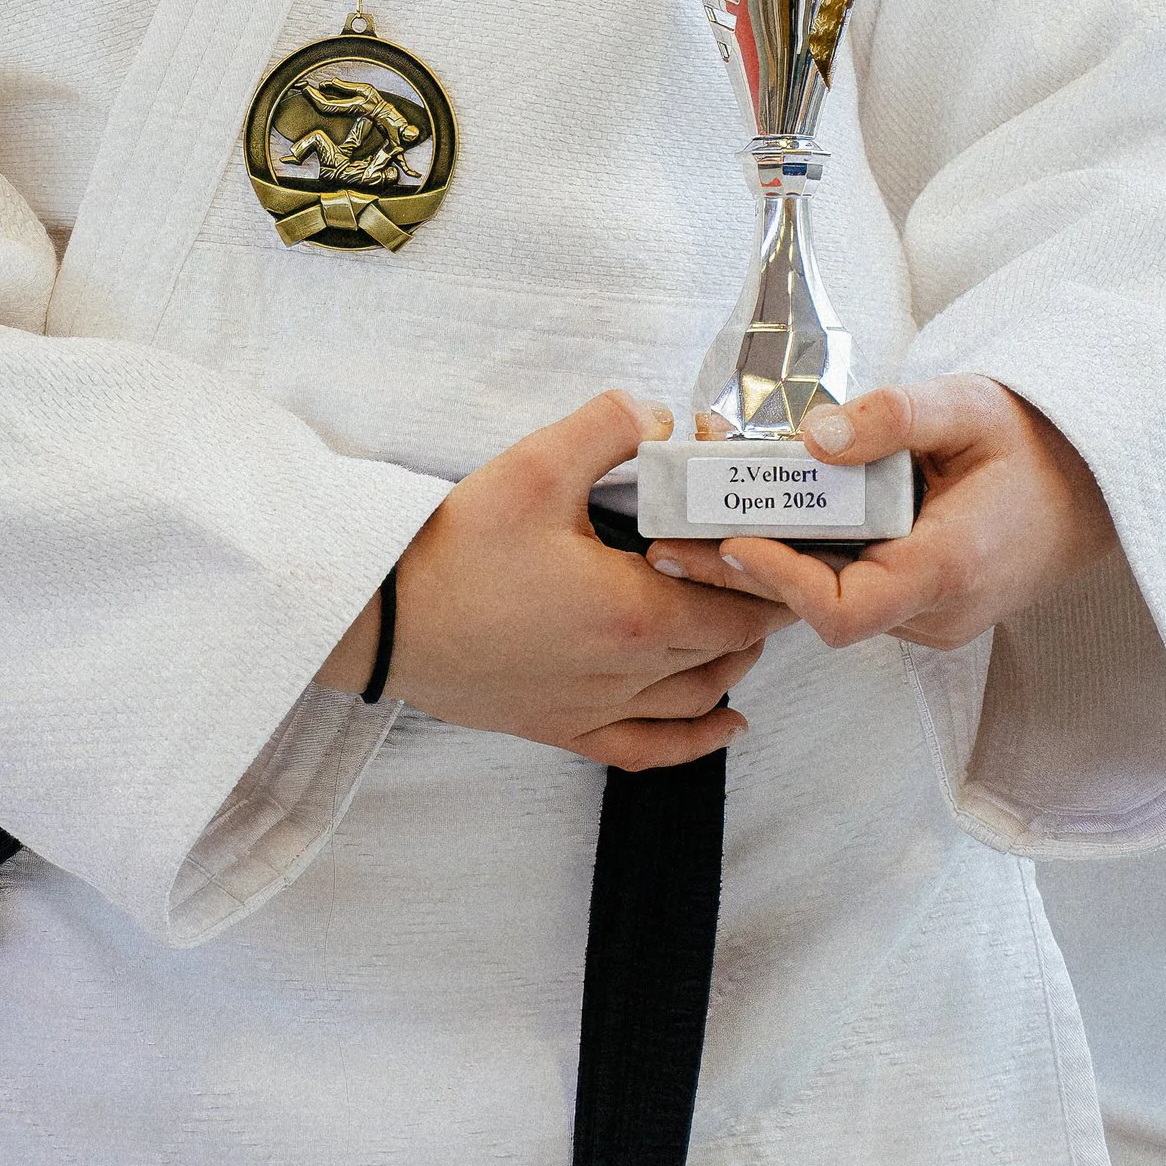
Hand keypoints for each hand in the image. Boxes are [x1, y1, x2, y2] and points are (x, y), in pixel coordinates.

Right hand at [332, 392, 797, 769]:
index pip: (740, 601)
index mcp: (633, 611)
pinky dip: (696, 740)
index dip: (772, 572)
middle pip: (728, 648)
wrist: (380, 623)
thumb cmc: (453, 549)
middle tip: (767, 563)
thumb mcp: (533, 466)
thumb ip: (610, 426)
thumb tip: (661, 417)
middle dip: (758, 605)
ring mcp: (595, 707)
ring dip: (734, 659)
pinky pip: (649, 748)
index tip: (784, 540)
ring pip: (699, 697)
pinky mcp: (561, 727)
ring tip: (745, 618)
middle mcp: (626, 672)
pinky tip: (725, 723)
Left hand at [665, 377, 1115, 652]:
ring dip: (765, 560)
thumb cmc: (1033, 442)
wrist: (1092, 487)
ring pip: (828, 602)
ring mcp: (926, 619)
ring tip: (695, 512)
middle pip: (819, 610)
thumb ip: (894, 418)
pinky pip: (847, 591)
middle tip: (670, 532)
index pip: (845, 611)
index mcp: (949, 570)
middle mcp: (934, 613)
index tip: (730, 539)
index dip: (779, 583)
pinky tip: (753, 514)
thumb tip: (812, 436)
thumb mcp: (969, 405)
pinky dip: (799, 557)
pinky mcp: (916, 607)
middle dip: (743, 569)